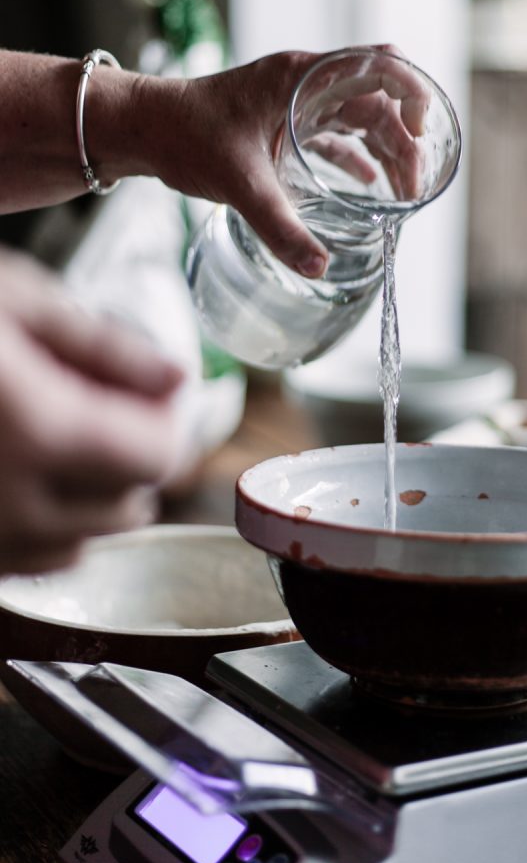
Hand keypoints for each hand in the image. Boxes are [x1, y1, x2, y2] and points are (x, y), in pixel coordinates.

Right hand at [0, 249, 182, 574]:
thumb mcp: (9, 300)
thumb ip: (101, 346)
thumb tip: (173, 376)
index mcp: (33, 429)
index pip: (155, 456)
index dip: (167, 419)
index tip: (154, 389)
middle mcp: (6, 503)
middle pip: (128, 505)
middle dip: (134, 455)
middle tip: (109, 404)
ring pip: (82, 542)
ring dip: (96, 496)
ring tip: (64, 435)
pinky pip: (29, 562)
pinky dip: (47, 527)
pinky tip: (24, 475)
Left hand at [142, 45, 428, 277]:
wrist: (144, 129)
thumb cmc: (185, 136)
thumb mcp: (238, 181)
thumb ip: (279, 225)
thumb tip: (318, 266)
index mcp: (302, 78)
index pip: (377, 65)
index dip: (411, 94)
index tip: (424, 135)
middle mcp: (305, 84)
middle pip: (377, 101)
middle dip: (404, 142)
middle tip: (413, 188)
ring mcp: (296, 103)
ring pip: (360, 119)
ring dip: (385, 151)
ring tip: (402, 192)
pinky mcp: (285, 124)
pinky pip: (335, 136)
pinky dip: (357, 158)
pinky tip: (369, 187)